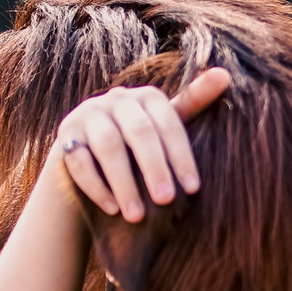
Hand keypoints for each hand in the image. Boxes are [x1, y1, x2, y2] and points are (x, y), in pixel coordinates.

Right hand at [52, 68, 228, 220]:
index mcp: (146, 97)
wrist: (92, 155)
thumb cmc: (142, 143)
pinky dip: (96, 187)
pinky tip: (112, 209)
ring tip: (137, 216)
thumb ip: (194, 102)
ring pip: (107, 147)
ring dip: (124, 183)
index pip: (169, 123)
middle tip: (166, 201)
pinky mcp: (64, 137)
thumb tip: (226, 74)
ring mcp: (86, 115)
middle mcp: (115, 100)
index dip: (182, 156)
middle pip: (138, 132)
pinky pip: (78, 161)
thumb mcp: (166, 125)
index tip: (193, 189)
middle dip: (154, 169)